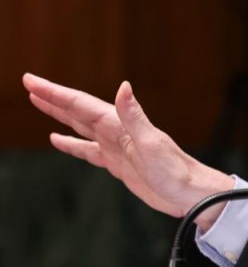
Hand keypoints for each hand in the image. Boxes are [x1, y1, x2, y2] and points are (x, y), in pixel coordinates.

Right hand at [24, 73, 234, 230]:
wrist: (190, 193)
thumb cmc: (176, 171)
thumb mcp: (152, 143)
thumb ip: (135, 116)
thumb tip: (124, 87)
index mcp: (120, 125)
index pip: (81, 104)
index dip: (55, 93)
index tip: (32, 81)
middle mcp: (116, 132)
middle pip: (77, 110)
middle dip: (53, 97)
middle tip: (29, 83)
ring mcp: (116, 147)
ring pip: (80, 126)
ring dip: (60, 114)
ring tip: (39, 102)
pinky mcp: (117, 163)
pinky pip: (87, 150)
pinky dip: (71, 143)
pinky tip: (57, 139)